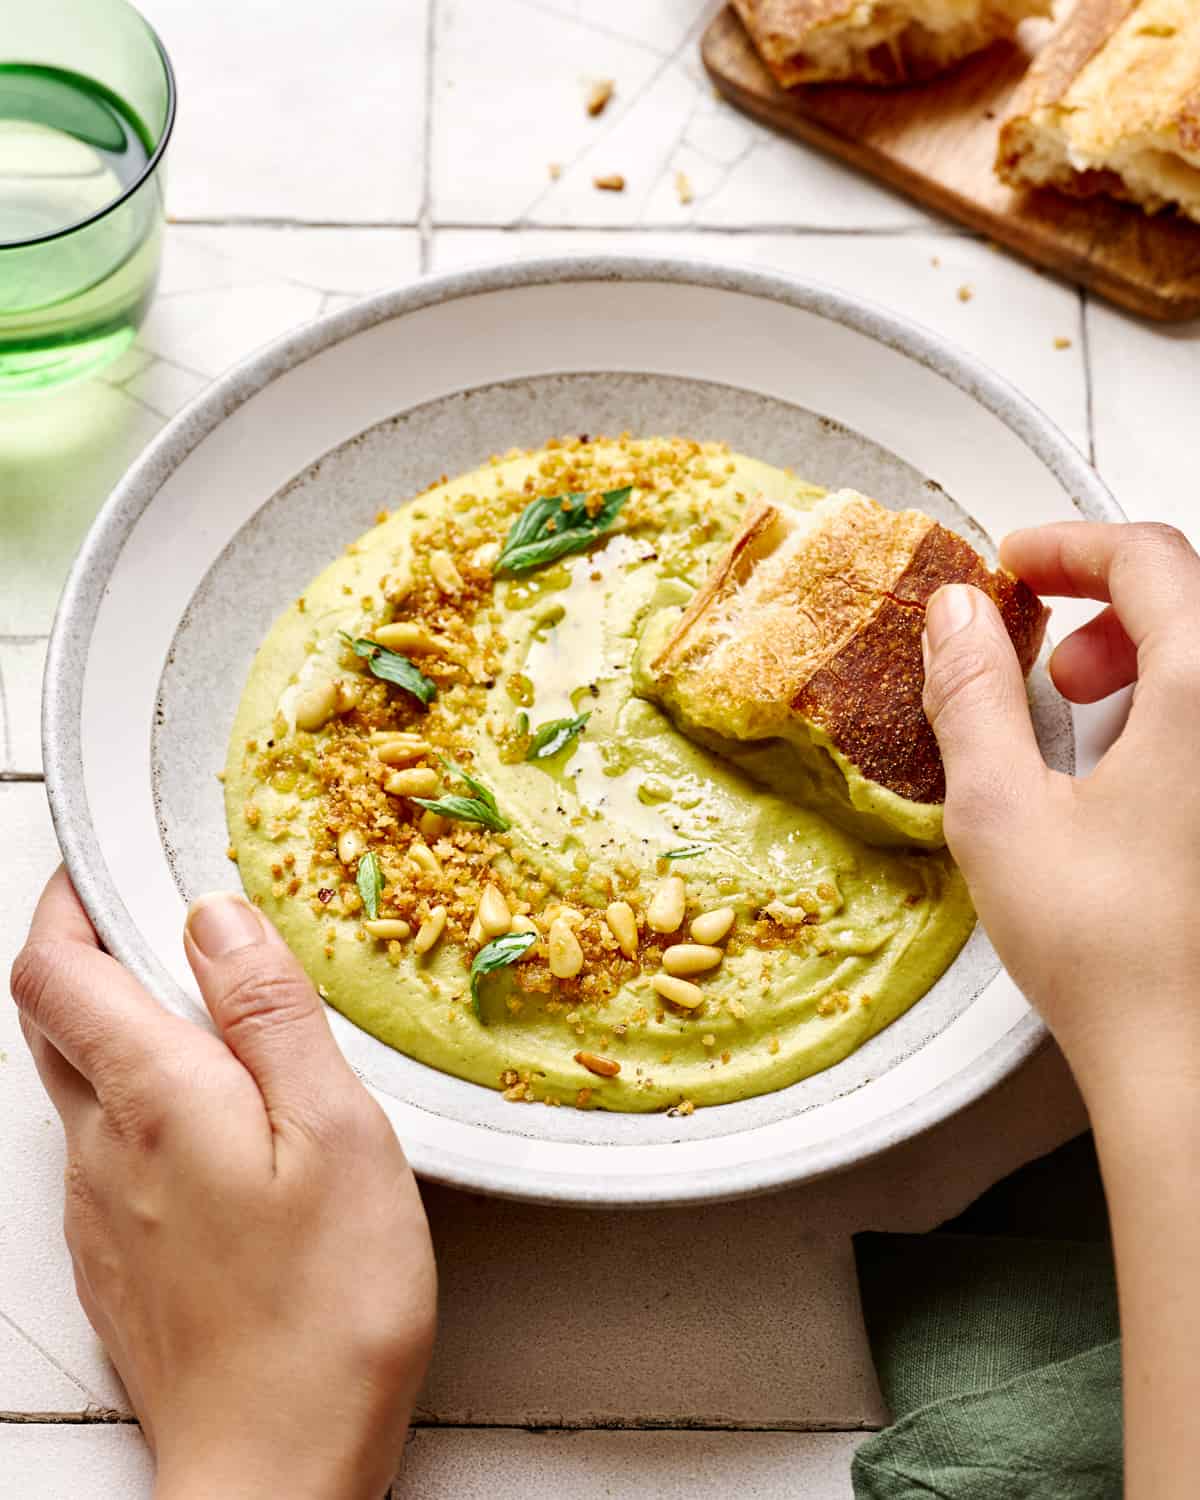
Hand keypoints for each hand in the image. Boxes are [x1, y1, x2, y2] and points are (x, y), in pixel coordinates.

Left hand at [10, 873, 435, 1499]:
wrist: (277, 1469)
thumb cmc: (324, 1303)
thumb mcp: (331, 1132)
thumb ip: (267, 1014)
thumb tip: (215, 915)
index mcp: (149, 1100)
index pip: (55, 970)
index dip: (67, 901)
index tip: (108, 862)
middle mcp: (99, 1150)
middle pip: (52, 1023)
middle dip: (84, 953)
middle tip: (156, 917)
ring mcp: (99, 1211)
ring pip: (81, 1087)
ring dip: (121, 1027)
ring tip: (211, 1011)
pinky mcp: (119, 1258)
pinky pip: (109, 1150)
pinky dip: (142, 1101)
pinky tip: (219, 1124)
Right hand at [920, 521, 1199, 1101]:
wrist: (1188, 1064)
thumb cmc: (1106, 950)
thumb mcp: (1002, 809)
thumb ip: (973, 694)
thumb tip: (957, 613)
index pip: (1148, 558)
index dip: (1068, 545)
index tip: (1013, 562)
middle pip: (1192, 598)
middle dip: (1105, 602)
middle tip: (1039, 647)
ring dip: (1145, 653)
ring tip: (1080, 709)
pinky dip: (1177, 707)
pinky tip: (1130, 766)